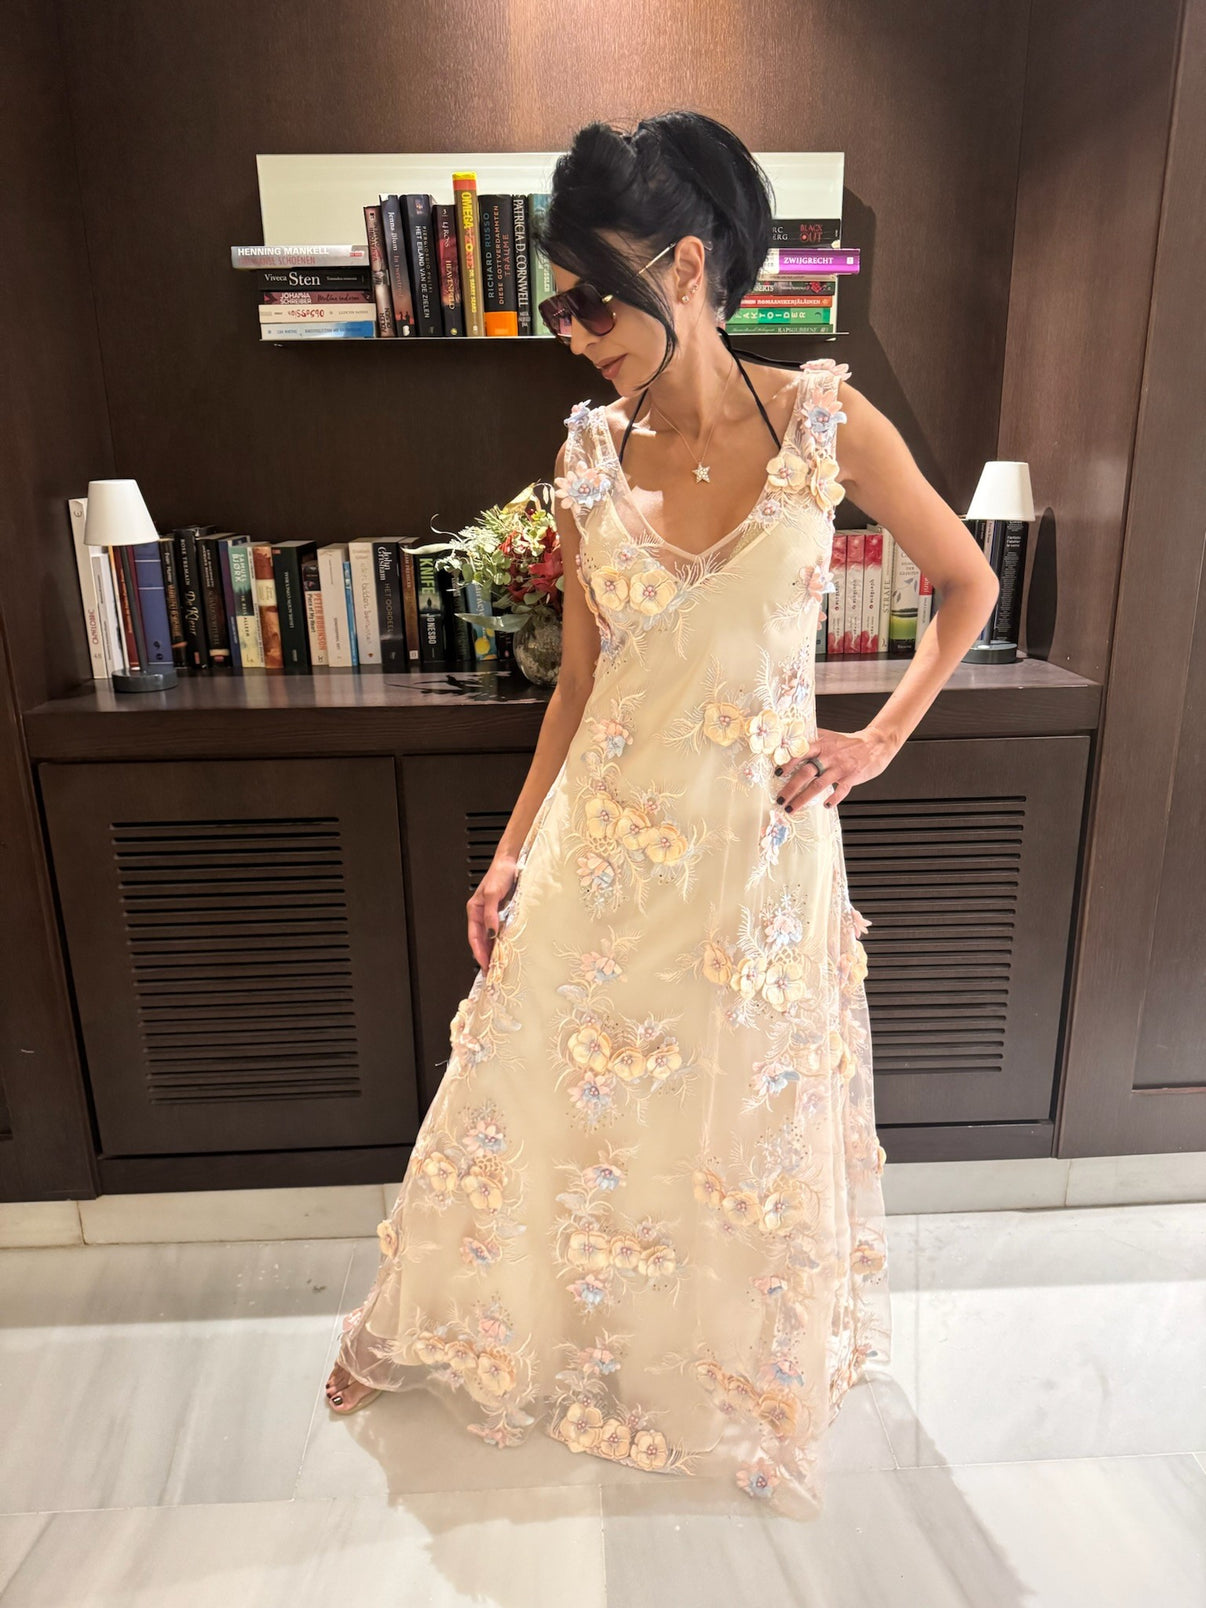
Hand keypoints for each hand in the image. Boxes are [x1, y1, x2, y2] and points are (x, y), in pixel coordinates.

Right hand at [467, 855, 518, 970]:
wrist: (511, 861)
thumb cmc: (500, 873)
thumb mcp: (493, 893)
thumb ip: (491, 912)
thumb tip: (491, 931)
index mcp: (474, 910)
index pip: (474, 937)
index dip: (479, 952)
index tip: (485, 965)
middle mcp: (482, 914)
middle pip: (481, 940)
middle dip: (485, 956)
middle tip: (492, 971)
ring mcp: (492, 914)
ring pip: (490, 937)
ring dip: (493, 950)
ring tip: (498, 965)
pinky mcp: (502, 913)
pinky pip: (499, 931)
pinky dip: (501, 941)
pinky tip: (506, 949)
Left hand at [773, 726, 898, 811]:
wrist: (875, 743)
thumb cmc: (849, 742)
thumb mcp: (829, 736)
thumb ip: (812, 739)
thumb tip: (791, 740)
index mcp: (821, 745)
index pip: (800, 753)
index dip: (787, 763)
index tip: (776, 773)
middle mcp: (829, 756)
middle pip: (805, 772)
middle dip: (790, 787)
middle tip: (779, 799)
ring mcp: (840, 768)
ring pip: (818, 785)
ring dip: (803, 798)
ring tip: (792, 808)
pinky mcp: (852, 777)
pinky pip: (841, 791)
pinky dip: (833, 799)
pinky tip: (826, 805)